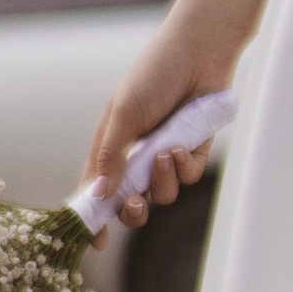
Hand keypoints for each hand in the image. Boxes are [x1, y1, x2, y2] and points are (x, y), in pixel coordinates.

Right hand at [80, 27, 237, 240]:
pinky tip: (183, 145)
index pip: (96, 189)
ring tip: (167, 153)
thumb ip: (110, 155)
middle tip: (135, 205)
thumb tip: (98, 194)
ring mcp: (165, 155)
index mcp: (110, 145)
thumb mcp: (124, 114)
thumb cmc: (153, 73)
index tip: (94, 241)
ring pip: (162, 194)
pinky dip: (184, 166)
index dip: (93, 216)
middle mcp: (136, 155)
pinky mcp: (193, 150)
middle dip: (132, 211)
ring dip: (162, 181)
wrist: (199, 50)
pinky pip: (187, 176)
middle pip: (130, 203)